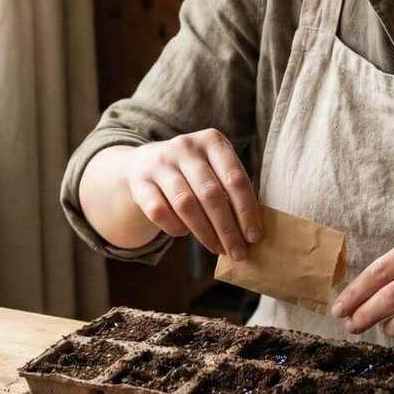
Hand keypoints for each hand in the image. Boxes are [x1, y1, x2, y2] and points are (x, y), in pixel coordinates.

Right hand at [123, 129, 261, 259]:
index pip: (235, 179)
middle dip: (227, 228)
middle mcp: (185, 146)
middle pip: (211, 193)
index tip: (254, 237)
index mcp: (212, 141)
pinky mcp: (139, 182)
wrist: (144, 163)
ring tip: (218, 249)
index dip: (247, 211)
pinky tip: (185, 233)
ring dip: (205, 233)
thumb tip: (249, 232)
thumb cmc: (193, 172)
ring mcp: (159, 163)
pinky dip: (176, 228)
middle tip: (238, 252)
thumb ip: (231, 191)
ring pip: (186, 204)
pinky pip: (160, 213)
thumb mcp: (214, 168)